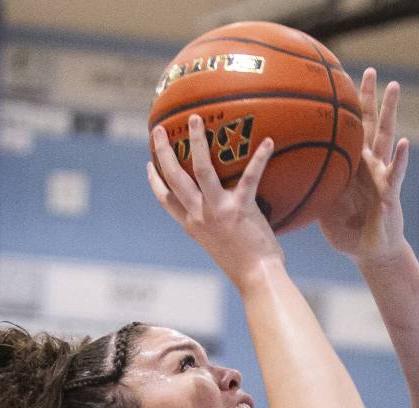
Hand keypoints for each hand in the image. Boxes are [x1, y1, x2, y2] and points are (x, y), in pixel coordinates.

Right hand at [148, 115, 283, 288]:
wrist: (256, 278)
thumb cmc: (243, 265)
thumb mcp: (219, 244)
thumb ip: (215, 226)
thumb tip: (223, 212)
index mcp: (193, 225)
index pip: (166, 200)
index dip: (155, 181)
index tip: (149, 165)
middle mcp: (200, 216)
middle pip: (175, 179)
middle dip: (163, 152)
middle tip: (157, 130)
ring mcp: (218, 212)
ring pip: (201, 170)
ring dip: (197, 142)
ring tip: (194, 119)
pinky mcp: (240, 209)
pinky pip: (250, 177)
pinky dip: (260, 158)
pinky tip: (269, 142)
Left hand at [318, 69, 408, 265]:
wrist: (368, 251)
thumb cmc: (346, 229)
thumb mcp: (321, 207)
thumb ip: (307, 192)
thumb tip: (277, 187)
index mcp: (351, 166)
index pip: (346, 132)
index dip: (343, 110)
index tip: (334, 82)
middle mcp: (368, 165)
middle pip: (368, 124)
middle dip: (367, 98)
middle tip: (366, 70)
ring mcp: (381, 176)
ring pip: (386, 138)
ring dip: (390, 111)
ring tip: (394, 86)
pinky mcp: (390, 194)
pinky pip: (395, 174)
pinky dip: (400, 158)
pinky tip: (404, 142)